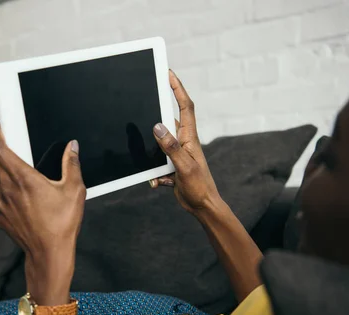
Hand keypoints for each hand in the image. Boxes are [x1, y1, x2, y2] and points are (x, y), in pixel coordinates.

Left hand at [0, 123, 85, 303]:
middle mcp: (7, 189)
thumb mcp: (74, 191)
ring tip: (28, 181)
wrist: (49, 254)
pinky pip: (2, 199)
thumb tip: (72, 146)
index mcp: (23, 178)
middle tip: (17, 147)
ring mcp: (1, 205)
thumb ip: (72, 164)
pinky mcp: (0, 217)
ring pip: (0, 181)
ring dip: (9, 175)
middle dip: (4, 151)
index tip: (0, 126)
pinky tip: (28, 202)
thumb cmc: (62, 223)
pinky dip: (11, 194)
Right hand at [150, 70, 220, 214]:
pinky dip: (155, 175)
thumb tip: (157, 126)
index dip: (177, 89)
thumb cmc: (199, 186)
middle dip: (156, 120)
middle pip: (167, 122)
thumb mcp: (184, 166)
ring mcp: (177, 153)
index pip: (185, 106)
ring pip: (158, 146)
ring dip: (152, 159)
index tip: (168, 74)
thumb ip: (171, 146)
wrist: (203, 206)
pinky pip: (156, 165)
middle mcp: (183, 142)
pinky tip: (160, 184)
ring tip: (160, 173)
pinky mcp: (171, 165)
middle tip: (145, 109)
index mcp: (190, 137)